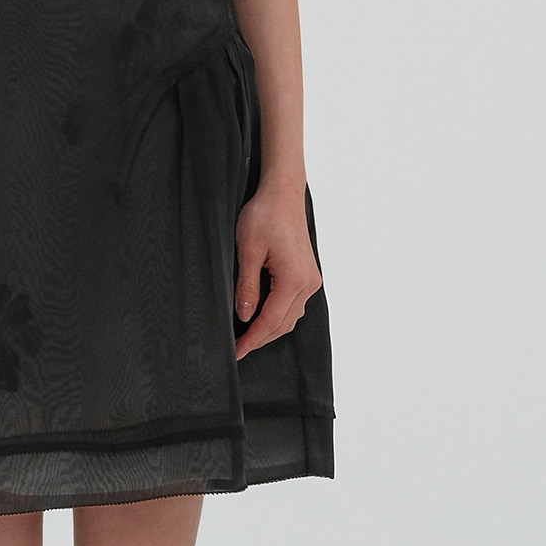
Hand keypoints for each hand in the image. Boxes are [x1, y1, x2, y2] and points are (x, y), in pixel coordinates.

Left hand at [232, 181, 320, 359]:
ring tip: (246, 336)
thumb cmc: (264, 215)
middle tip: (237, 348)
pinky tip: (261, 316)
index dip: (251, 340)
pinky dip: (278, 315)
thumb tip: (244, 316)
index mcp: (293, 280)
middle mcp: (307, 284)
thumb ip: (246, 287)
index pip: (270, 321)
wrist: (283, 194)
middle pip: (283, 324)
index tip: (235, 352)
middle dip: (260, 339)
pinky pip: (294, 304)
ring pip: (290, 317)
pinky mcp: (308, 275)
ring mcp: (311, 280)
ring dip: (269, 329)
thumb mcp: (247, 251)